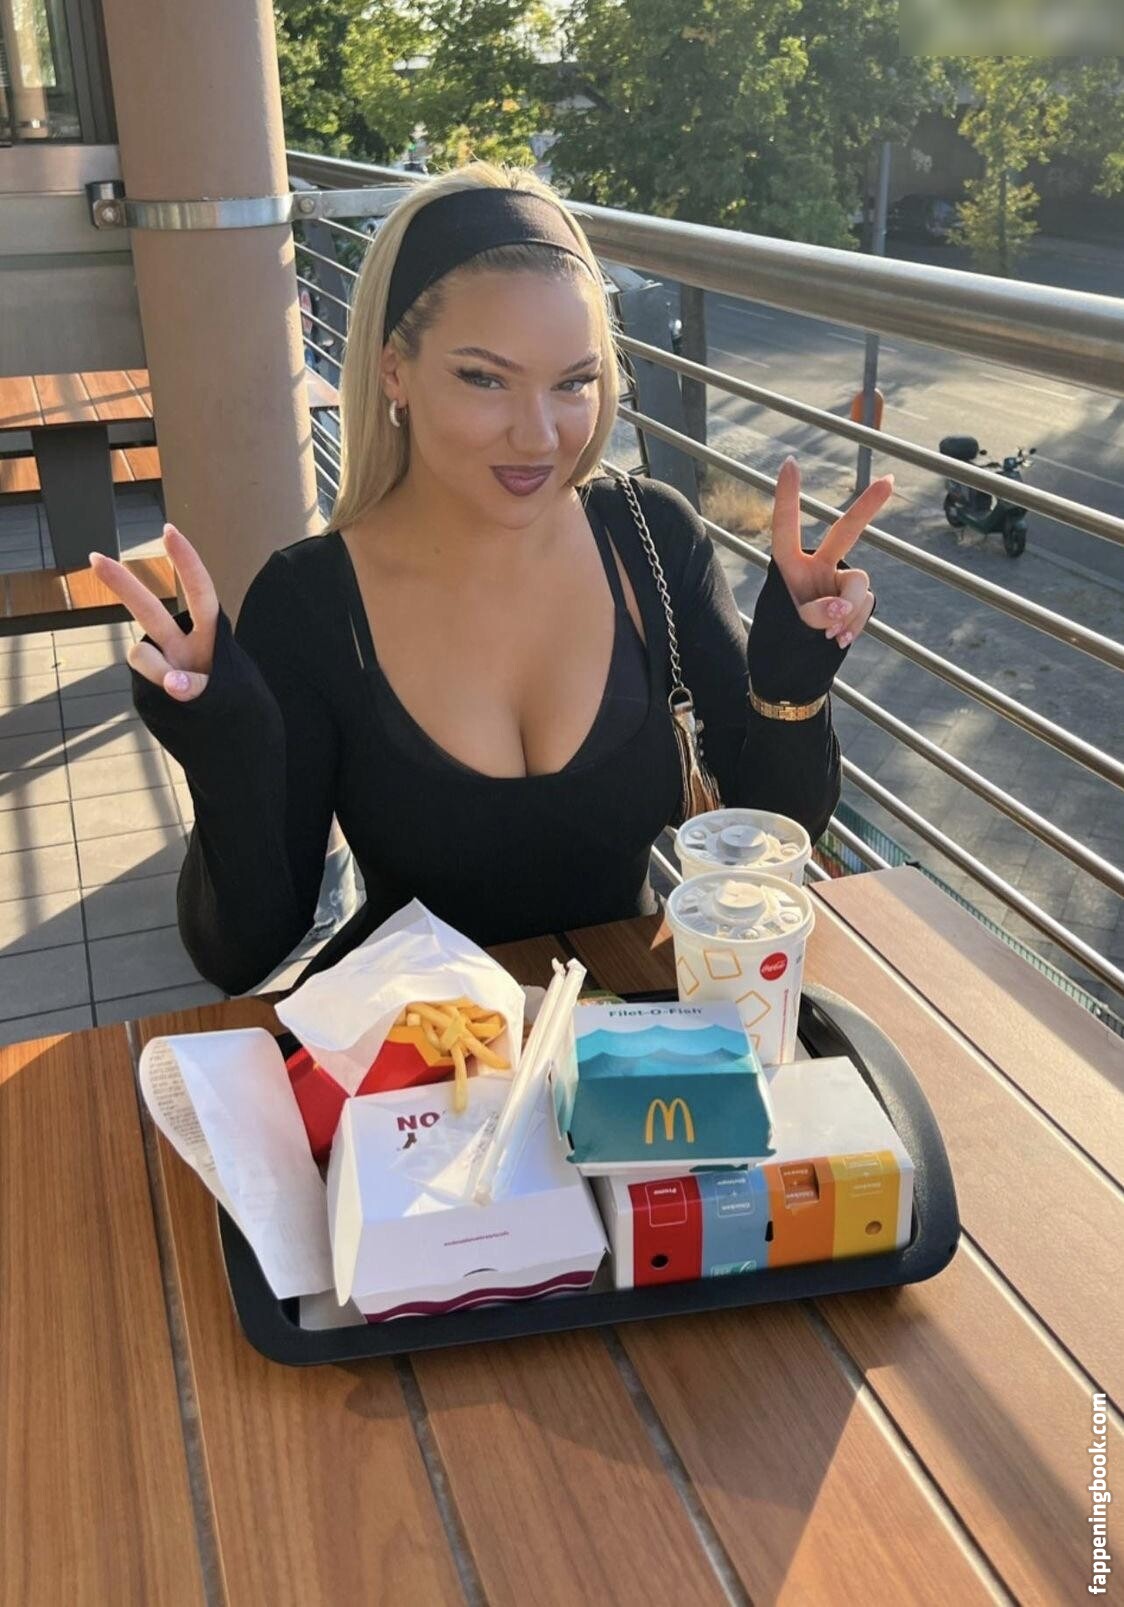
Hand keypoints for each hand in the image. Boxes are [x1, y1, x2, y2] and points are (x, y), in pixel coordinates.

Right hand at [89, 525, 217, 701]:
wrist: (228, 728)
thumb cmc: (230, 700)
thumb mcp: (224, 694)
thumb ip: (198, 688)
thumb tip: (172, 683)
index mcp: (212, 637)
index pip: (201, 594)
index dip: (187, 563)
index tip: (168, 531)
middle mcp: (185, 644)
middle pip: (150, 610)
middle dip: (123, 585)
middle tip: (95, 557)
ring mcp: (166, 661)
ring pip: (142, 654)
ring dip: (155, 671)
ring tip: (178, 691)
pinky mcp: (152, 681)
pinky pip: (144, 678)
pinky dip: (156, 687)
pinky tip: (172, 697)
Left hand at [771, 456, 889, 648]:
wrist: (796, 670)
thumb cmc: (781, 642)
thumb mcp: (789, 626)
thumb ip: (813, 613)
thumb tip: (840, 609)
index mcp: (788, 566)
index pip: (786, 527)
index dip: (787, 497)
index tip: (790, 462)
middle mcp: (816, 566)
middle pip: (845, 532)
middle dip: (868, 507)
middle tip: (890, 480)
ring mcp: (838, 583)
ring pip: (858, 584)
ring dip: (847, 611)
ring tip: (828, 635)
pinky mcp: (854, 601)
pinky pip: (864, 606)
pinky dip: (854, 624)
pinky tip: (839, 640)